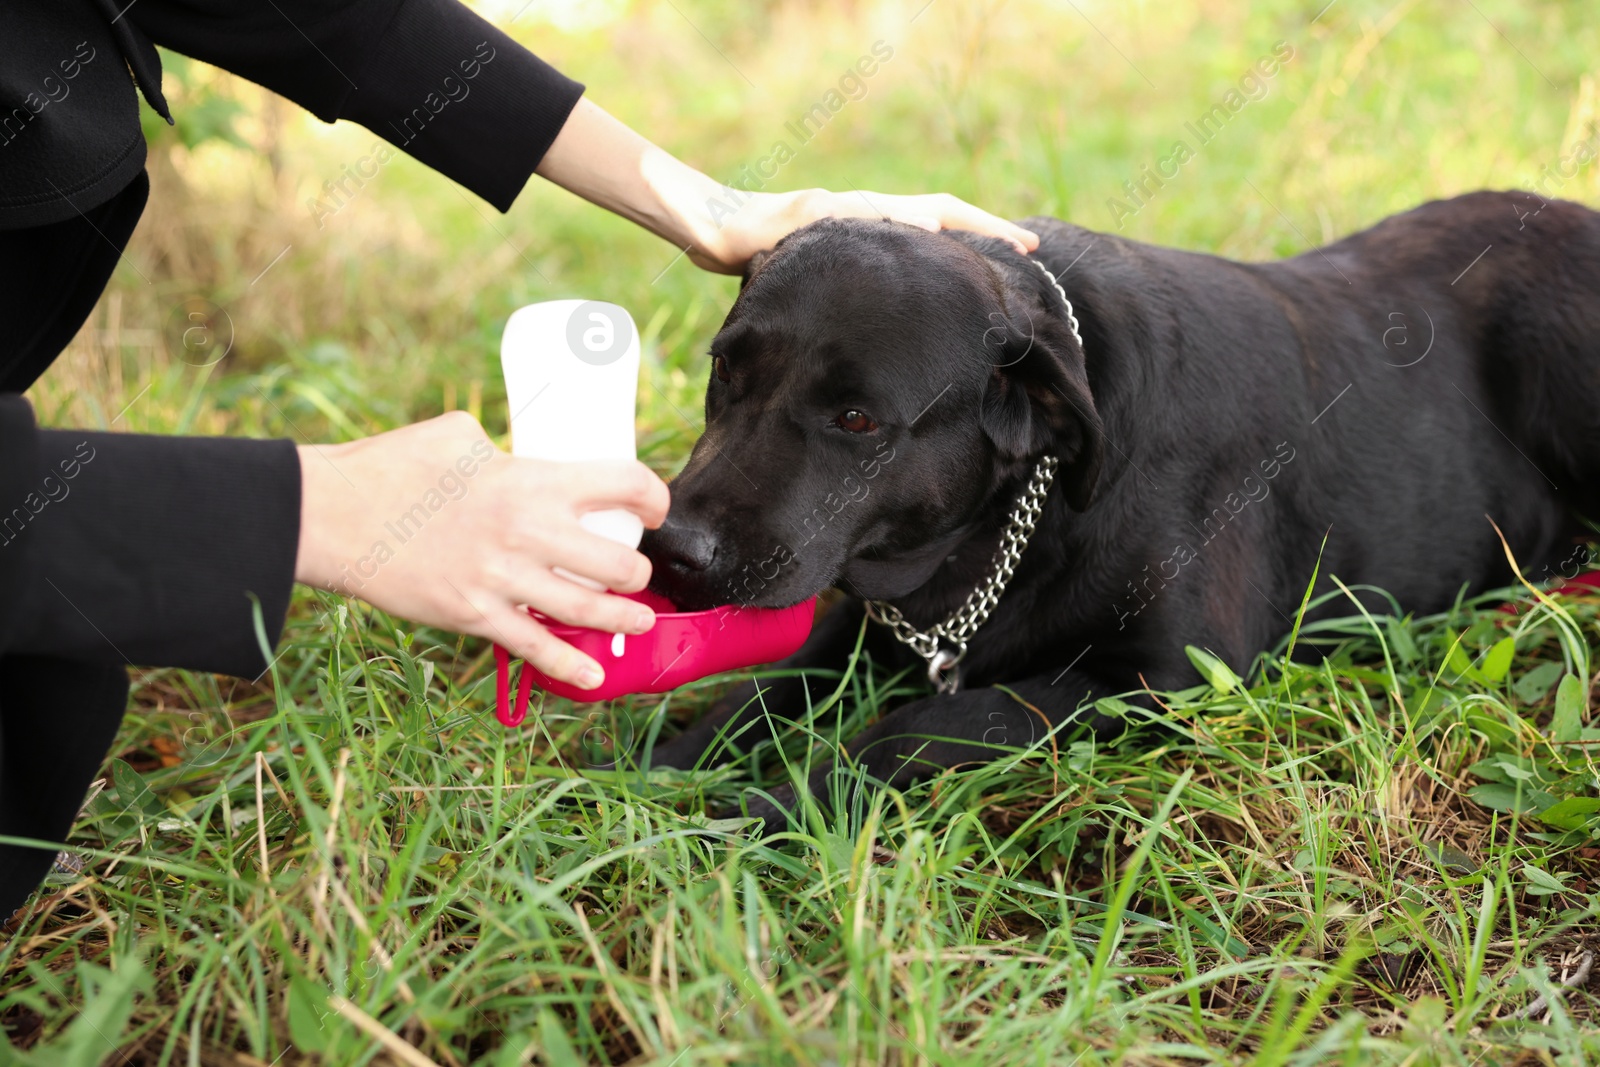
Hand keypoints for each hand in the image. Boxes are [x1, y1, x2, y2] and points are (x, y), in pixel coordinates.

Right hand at [294, 411, 670, 688]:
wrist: (331, 516)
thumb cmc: (390, 467)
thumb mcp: (457, 435)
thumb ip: (504, 450)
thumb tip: (526, 461)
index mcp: (531, 479)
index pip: (623, 483)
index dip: (652, 496)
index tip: (653, 508)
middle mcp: (528, 531)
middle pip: (619, 562)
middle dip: (639, 571)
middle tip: (636, 572)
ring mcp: (503, 579)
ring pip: (589, 610)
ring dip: (624, 618)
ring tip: (639, 620)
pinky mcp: (475, 615)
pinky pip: (535, 647)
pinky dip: (570, 666)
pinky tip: (594, 675)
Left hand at [534, 99, 1037, 276]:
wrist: (705, 221)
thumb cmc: (721, 233)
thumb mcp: (738, 240)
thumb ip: (738, 242)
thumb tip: (723, 245)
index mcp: (852, 215)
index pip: (929, 216)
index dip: (975, 232)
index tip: (1020, 248)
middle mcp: (864, 216)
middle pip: (941, 218)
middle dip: (987, 234)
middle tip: (1032, 252)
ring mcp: (860, 227)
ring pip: (927, 231)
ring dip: (966, 245)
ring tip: (1004, 271)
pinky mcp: (850, 243)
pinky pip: (906, 247)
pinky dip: (934, 258)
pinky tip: (945, 289)